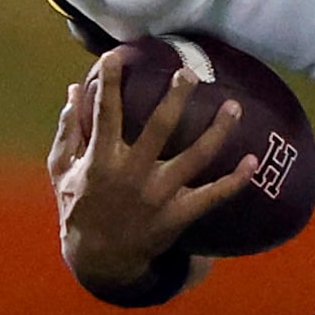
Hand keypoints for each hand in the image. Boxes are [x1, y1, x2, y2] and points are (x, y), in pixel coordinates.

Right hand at [47, 47, 255, 290]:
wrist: (100, 259)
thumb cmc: (78, 208)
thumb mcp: (62, 170)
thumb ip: (68, 130)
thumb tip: (73, 90)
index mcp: (101, 160)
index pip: (105, 113)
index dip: (110, 83)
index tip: (118, 55)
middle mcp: (133, 174)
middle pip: (160, 128)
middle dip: (176, 98)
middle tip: (190, 73)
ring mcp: (159, 195)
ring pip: (196, 157)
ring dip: (218, 131)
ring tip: (234, 106)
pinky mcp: (178, 214)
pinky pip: (213, 195)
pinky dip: (235, 180)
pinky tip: (253, 160)